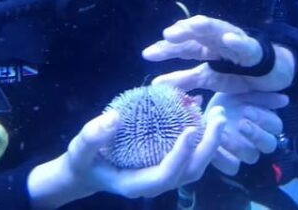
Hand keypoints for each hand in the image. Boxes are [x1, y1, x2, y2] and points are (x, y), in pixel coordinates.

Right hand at [28, 107, 227, 207]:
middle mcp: (155, 184)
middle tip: (217, 117)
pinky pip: (190, 155)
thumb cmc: (84, 160)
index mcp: (136, 184)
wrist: (87, 170)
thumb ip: (93, 136)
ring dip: (210, 141)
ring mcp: (164, 176)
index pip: (166, 175)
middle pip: (190, 171)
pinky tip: (203, 113)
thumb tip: (114, 118)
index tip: (190, 129)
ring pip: (195, 165)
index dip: (181, 155)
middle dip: (208, 147)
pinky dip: (201, 137)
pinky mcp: (167, 165)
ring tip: (217, 114)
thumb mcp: (80, 148)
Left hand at [143, 15, 295, 92]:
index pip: (182, 45)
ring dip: (205, 26)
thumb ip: (184, 80)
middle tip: (167, 36)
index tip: (148, 54)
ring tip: (191, 26)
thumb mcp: (208, 79)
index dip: (165, 49)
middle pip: (196, 33)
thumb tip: (155, 84)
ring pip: (218, 30)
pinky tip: (228, 38)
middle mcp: (217, 40)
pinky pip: (245, 44)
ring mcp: (235, 42)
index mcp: (205, 47)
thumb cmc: (238, 74)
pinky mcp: (254, 50)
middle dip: (182, 33)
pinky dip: (237, 40)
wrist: (270, 75)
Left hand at [207, 92, 287, 175]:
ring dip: (238, 146)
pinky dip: (223, 158)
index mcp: (264, 122)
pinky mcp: (228, 161)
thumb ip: (262, 97)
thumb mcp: (242, 93)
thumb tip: (285, 100)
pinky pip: (232, 167)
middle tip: (241, 124)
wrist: (203, 110)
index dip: (264, 120)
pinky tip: (215, 145)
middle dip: (256, 134)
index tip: (247, 110)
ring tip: (222, 134)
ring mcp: (244, 152)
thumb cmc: (227, 100)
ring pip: (252, 157)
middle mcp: (257, 140)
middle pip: (269, 145)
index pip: (276, 126)